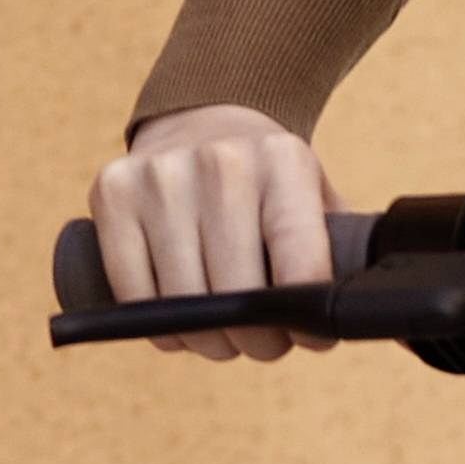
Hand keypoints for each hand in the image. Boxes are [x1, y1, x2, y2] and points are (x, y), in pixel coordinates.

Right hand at [91, 104, 331, 366]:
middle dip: (256, 340)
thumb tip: (353, 317)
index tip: (309, 336)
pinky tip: (180, 319)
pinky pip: (132, 295)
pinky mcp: (111, 191)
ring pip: (182, 305)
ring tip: (224, 331)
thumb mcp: (317, 202)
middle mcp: (219, 161)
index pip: (301, 270)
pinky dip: (161, 326)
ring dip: (208, 341)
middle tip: (263, 341)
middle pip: (237, 296)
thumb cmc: (269, 186)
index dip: (305, 322)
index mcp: (284, 162)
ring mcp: (159, 175)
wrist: (205, 121)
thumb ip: (338, 257)